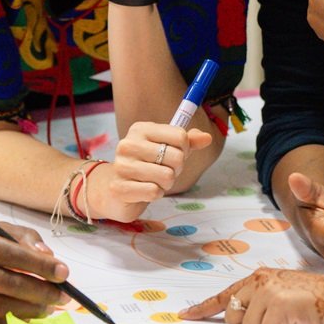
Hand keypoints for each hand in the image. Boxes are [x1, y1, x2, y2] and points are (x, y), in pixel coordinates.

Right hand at [0, 223, 68, 323]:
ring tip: (49, 307)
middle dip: (44, 292)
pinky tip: (28, 315)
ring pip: (3, 308)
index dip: (42, 265)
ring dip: (33, 310)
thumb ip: (21, 236)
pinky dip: (14, 321)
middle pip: (11, 285)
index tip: (64, 273)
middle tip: (64, 295)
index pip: (13, 255)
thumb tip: (48, 255)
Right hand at [85, 121, 212, 221]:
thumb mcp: (169, 149)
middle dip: (176, 169)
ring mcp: (121, 166)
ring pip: (167, 176)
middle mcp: (128, 144)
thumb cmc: (147, 165)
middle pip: (176, 157)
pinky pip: (154, 192)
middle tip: (164, 171)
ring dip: (166, 183)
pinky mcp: (119, 187)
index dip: (185, 149)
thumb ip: (188, 142)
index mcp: (141, 129)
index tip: (174, 154)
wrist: (116, 189)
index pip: (180, 136)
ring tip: (154, 181)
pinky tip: (144, 191)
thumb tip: (207, 138)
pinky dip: (156, 194)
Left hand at [179, 267, 323, 323]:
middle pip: (234, 319)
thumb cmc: (319, 302)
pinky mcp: (278, 305)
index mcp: (260, 277)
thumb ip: (262, 303)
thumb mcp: (285, 296)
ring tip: (295, 321)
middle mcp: (260, 281)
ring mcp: (268, 292)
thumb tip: (239, 320)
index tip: (184, 316)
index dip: (203, 308)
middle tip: (282, 321)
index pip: (225, 295)